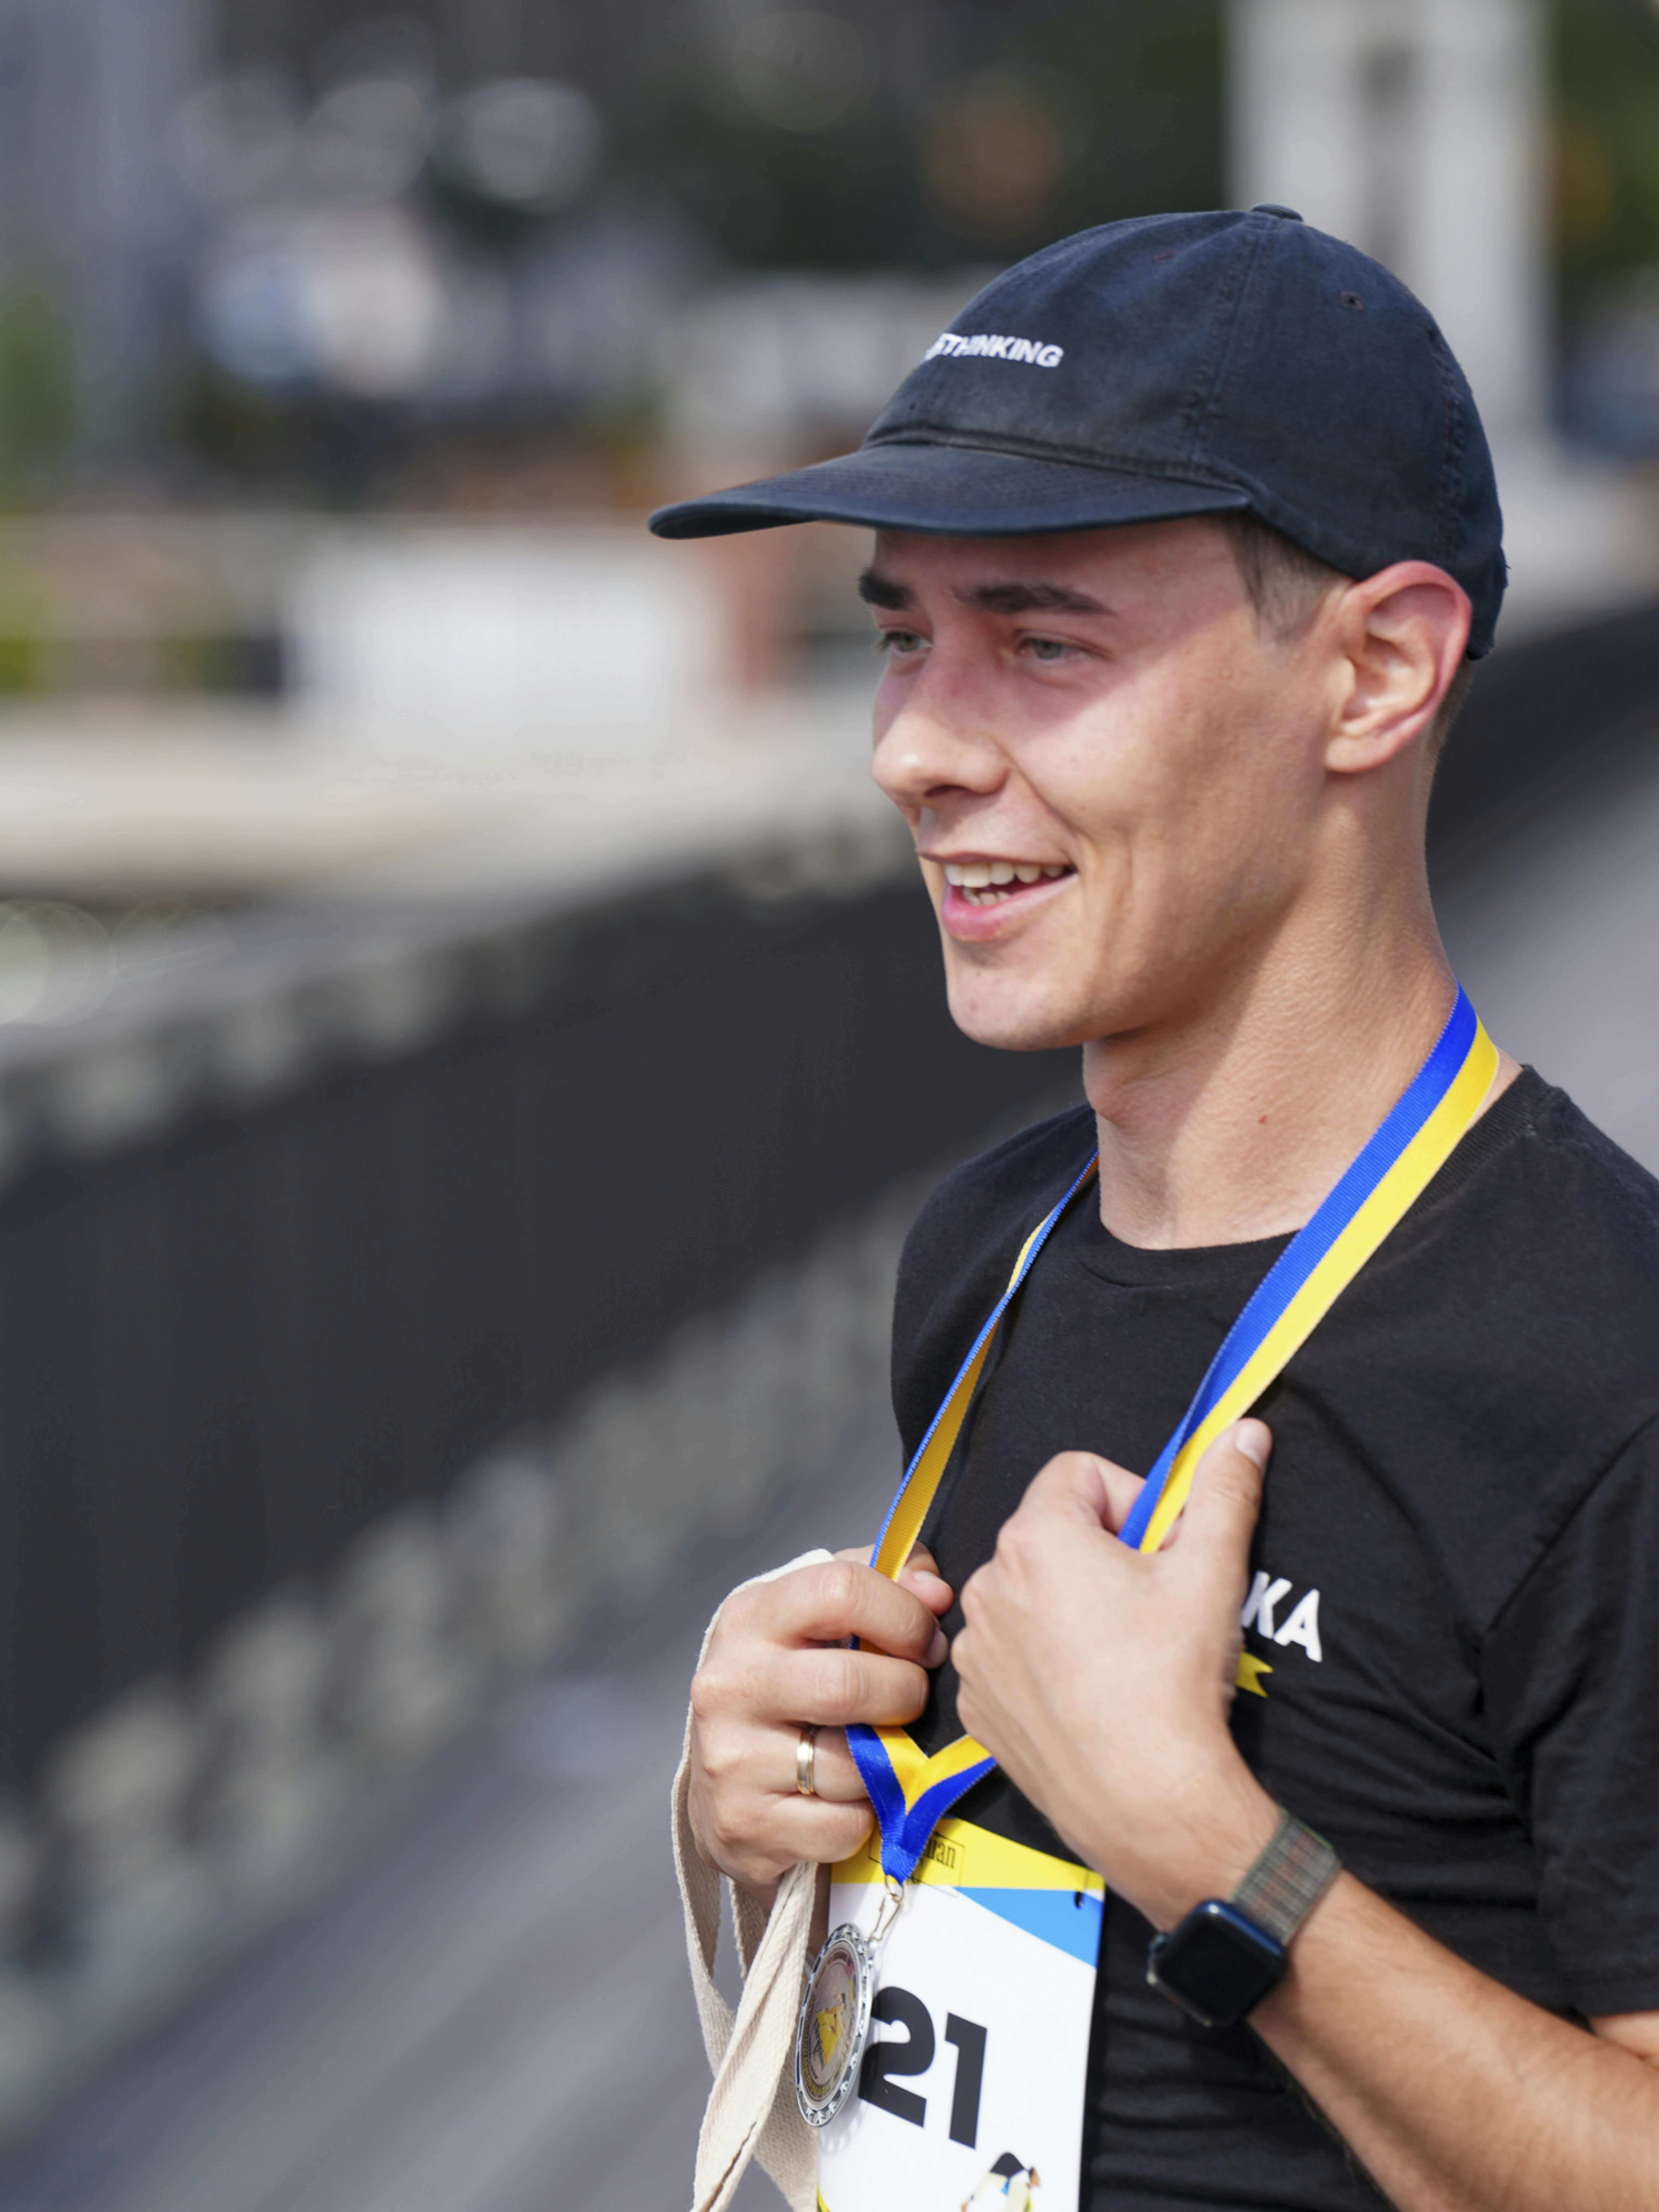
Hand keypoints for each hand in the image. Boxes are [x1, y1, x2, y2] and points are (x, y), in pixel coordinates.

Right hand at [688, 1545, 952, 1893]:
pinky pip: (845, 1825)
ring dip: (886, 1764)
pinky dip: (865, 1817)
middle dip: (904, 1694)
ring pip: (853, 1765)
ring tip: (876, 1753)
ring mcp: (732, 1758)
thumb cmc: (790, 1686)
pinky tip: (847, 1801)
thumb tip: (937, 1591)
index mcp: (750, 1617)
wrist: (723, 1783)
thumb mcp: (818, 1622)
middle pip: (848, 1684)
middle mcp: (731, 1683)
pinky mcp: (745, 1824)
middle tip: (912, 1701)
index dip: (904, 1615)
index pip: (841, 1591)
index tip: (926, 1641)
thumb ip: (881, 1586)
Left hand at [953, 1421, 1278, 1926]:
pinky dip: (1046, 1660)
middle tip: (1151, 1602)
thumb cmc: (1174, 1682)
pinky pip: (1011, 1653)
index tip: (1161, 1547)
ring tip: (1123, 1653)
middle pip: (1053, 1533)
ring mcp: (977, 1648)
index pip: (1080, 1473)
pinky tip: (1092, 1692)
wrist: (1149, 1801)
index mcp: (1037, 1538)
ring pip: (1030, 1593)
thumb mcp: (1212, 1570)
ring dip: (1071, 1606)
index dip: (1130, 1500)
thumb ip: (1225, 1491)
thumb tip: (1244, 1432)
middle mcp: (989, 1584)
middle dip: (1103, 1552)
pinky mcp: (978, 1700)